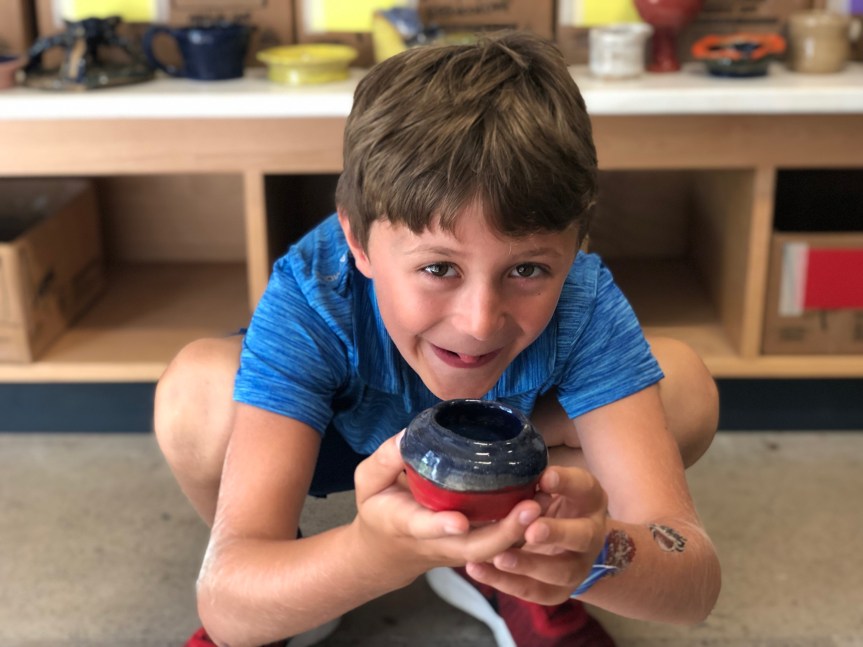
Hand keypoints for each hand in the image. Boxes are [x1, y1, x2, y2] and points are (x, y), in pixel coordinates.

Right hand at [351, 431, 542, 583]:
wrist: (387, 551)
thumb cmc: (379, 508)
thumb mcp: (368, 482)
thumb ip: (384, 460)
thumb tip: (409, 435)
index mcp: (405, 524)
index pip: (423, 526)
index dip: (440, 525)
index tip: (458, 521)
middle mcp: (438, 541)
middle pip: (474, 547)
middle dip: (503, 532)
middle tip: (530, 508)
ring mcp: (459, 548)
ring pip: (494, 549)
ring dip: (521, 531)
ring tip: (544, 502)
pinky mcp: (475, 545)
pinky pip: (501, 542)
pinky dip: (523, 527)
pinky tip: (544, 500)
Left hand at [463, 466, 608, 604]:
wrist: (567, 542)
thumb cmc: (548, 501)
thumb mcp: (548, 483)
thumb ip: (533, 479)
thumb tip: (505, 469)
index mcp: (589, 499)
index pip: (584, 487)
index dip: (567, 482)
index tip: (544, 478)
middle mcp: (590, 535)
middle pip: (581, 537)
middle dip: (556, 533)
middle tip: (531, 530)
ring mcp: (578, 566)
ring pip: (560, 571)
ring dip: (529, 565)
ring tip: (499, 557)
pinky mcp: (559, 590)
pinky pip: (535, 591)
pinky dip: (506, 583)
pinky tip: (478, 569)